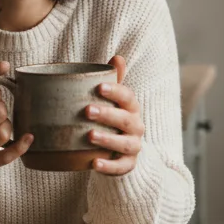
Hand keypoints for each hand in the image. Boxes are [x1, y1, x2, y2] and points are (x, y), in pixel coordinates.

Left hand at [86, 55, 143, 174]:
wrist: (120, 150)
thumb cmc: (112, 118)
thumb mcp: (113, 100)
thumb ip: (114, 80)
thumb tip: (117, 56)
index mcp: (131, 108)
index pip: (128, 97)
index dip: (116, 91)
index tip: (99, 87)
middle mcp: (136, 127)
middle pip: (126, 120)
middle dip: (108, 115)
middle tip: (87, 110)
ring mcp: (134, 146)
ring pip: (126, 144)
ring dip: (109, 140)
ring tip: (90, 136)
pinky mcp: (128, 165)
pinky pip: (121, 167)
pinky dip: (109, 167)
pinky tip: (94, 164)